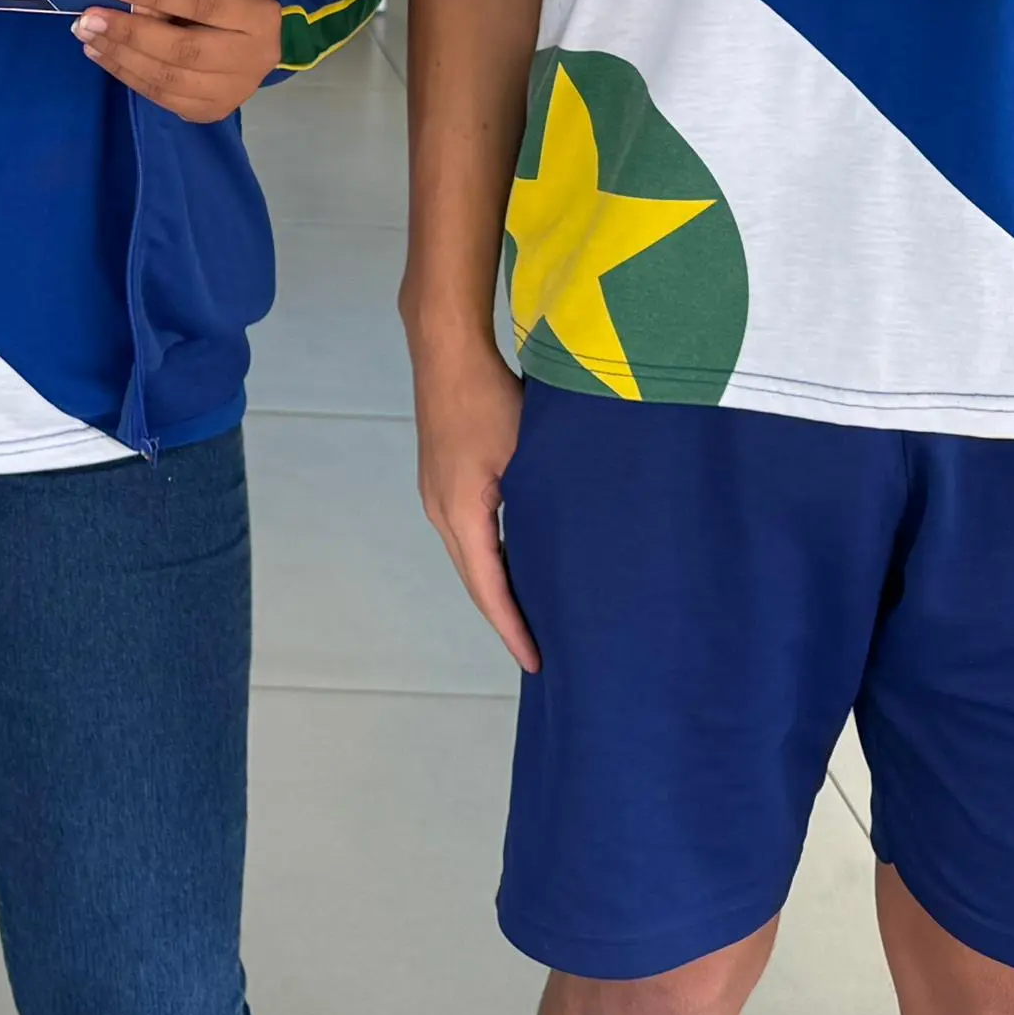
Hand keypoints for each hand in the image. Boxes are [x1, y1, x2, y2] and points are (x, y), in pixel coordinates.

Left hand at [71, 0, 281, 122]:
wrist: (252, 44)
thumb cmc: (221, 3)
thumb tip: (130, 8)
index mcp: (256, 16)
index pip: (204, 5)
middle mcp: (251, 59)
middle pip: (184, 50)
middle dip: (129, 34)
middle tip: (89, 20)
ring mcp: (233, 92)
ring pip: (168, 80)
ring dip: (120, 58)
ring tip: (88, 38)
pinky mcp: (211, 111)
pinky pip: (162, 98)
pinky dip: (128, 76)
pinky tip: (103, 57)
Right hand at [407, 329, 540, 674]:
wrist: (444, 351)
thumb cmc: (489, 397)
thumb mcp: (529, 451)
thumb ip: (546, 499)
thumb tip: (577, 540)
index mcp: (461, 513)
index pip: (489, 588)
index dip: (512, 628)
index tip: (536, 662)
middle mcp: (440, 513)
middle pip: (474, 580)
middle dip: (503, 619)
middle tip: (537, 653)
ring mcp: (436, 496)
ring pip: (468, 558)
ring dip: (495, 589)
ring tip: (528, 618)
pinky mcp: (440, 480)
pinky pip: (465, 536)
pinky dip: (488, 560)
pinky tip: (512, 564)